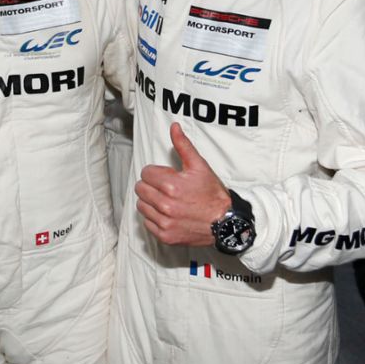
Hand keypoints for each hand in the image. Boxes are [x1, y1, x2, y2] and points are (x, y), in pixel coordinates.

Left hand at [134, 123, 231, 246]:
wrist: (224, 222)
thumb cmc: (212, 194)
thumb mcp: (199, 166)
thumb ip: (183, 145)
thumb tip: (174, 127)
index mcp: (171, 186)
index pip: (145, 173)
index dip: (156, 173)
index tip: (167, 177)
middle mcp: (166, 205)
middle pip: (140, 189)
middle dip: (151, 185)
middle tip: (166, 188)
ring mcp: (165, 222)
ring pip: (141, 205)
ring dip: (150, 201)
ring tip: (166, 200)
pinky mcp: (165, 236)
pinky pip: (147, 223)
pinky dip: (154, 218)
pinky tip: (167, 214)